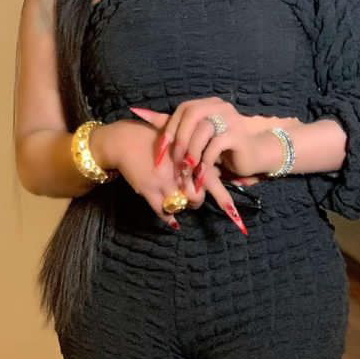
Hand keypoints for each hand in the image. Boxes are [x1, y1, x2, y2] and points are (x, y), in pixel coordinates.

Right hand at [107, 119, 248, 232]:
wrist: (123, 140)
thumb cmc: (151, 136)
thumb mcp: (176, 139)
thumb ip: (195, 151)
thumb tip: (217, 168)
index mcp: (188, 157)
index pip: (211, 180)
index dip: (224, 200)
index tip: (236, 217)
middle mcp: (179, 171)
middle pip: (197, 196)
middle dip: (197, 200)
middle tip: (195, 199)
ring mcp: (164, 182)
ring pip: (181, 204)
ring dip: (183, 207)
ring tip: (183, 205)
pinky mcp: (149, 190)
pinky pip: (162, 211)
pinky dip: (169, 218)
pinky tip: (173, 222)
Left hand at [130, 100, 280, 184]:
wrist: (254, 155)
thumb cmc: (222, 147)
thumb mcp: (194, 137)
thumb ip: (170, 125)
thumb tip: (138, 112)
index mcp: (207, 104)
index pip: (183, 110)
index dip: (170, 130)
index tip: (160, 154)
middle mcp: (219, 106)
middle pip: (191, 115)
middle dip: (179, 140)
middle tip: (173, 162)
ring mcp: (231, 118)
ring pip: (203, 130)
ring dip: (191, 153)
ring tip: (186, 170)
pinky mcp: (238, 134)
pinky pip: (216, 145)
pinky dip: (205, 161)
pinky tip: (200, 175)